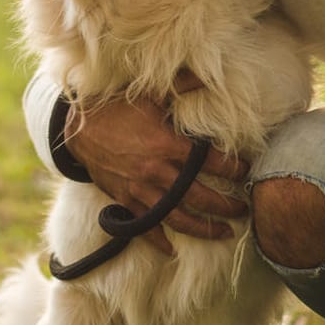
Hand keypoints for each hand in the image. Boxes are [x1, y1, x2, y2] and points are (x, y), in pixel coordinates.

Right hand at [63, 71, 249, 251]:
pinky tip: (172, 250)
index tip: (247, 172)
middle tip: (243, 210)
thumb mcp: (150, 94)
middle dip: (227, 206)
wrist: (78, 128)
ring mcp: (141, 189)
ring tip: (224, 233)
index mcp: (169, 144)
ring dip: (204, 228)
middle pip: (201, 197)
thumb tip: (207, 74)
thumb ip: (181, 85)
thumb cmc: (117, 108)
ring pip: (179, 218)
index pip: (212, 162)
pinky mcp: (125, 200)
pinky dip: (158, 241)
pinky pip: (145, 226)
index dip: (234, 169)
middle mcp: (158, 171)